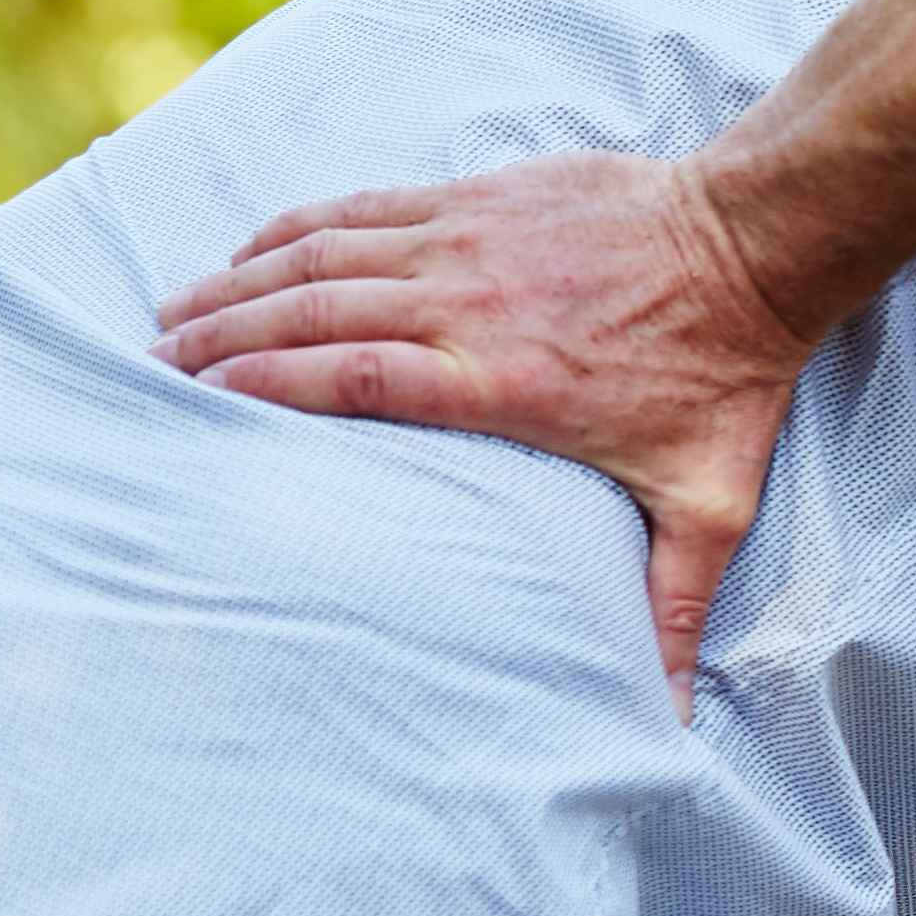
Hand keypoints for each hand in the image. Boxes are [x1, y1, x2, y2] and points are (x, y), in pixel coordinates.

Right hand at [153, 151, 828, 703]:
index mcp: (504, 380)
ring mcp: (471, 240)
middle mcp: (470, 302)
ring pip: (325, 252)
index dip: (266, 384)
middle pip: (314, 311)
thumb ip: (675, 606)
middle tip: (154, 365)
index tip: (200, 402)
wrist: (761, 241)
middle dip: (224, 335)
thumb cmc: (729, 374)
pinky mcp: (483, 195)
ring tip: (175, 311)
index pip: (354, 377)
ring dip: (241, 280)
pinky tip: (252, 247)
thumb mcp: (709, 502)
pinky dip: (298, 226)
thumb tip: (670, 719)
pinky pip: (367, 206)